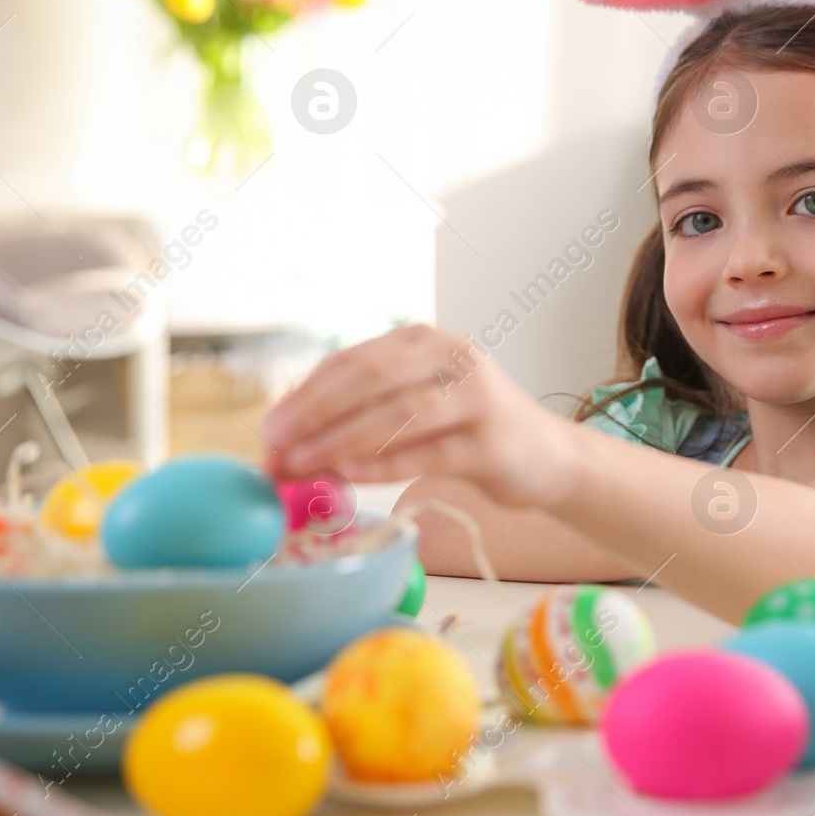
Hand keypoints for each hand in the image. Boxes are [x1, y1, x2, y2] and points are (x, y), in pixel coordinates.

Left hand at [257, 323, 573, 507]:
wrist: (546, 456)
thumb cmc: (468, 432)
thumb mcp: (413, 409)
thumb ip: (357, 418)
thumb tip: (283, 448)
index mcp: (424, 341)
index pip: (352, 360)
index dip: (305, 393)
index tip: (269, 428)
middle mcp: (451, 357)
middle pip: (372, 377)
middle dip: (315, 411)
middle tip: (276, 443)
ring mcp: (476, 396)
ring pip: (399, 412)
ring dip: (342, 439)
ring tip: (302, 464)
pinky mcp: (492, 441)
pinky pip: (431, 451)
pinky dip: (388, 462)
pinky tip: (352, 474)